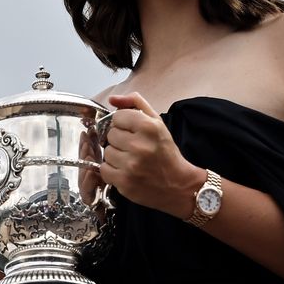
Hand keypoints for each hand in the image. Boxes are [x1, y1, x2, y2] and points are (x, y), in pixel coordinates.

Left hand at [100, 92, 204, 218]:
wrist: (178, 185)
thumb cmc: (166, 152)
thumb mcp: (157, 122)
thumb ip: (135, 104)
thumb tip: (112, 98)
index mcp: (149, 127)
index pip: (118, 116)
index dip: (124, 124)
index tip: (133, 132)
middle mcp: (140, 145)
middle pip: (111, 134)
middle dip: (120, 140)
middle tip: (134, 147)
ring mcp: (131, 165)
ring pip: (107, 152)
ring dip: (116, 156)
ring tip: (130, 160)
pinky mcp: (125, 182)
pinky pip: (104, 169)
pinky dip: (112, 170)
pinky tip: (125, 171)